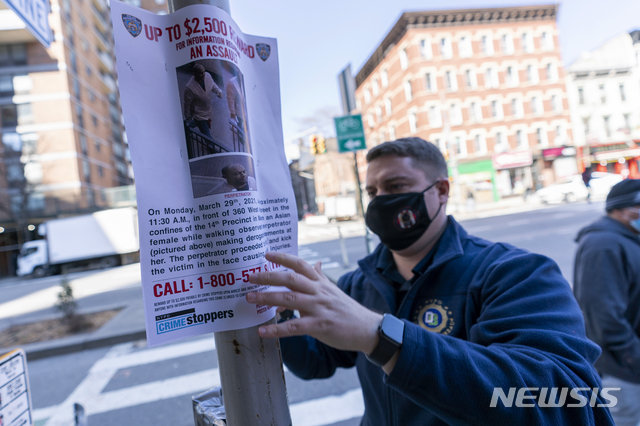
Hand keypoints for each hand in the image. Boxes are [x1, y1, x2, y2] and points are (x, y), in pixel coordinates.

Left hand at [246, 252, 381, 353]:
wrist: (367, 329)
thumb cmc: (347, 310)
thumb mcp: (333, 290)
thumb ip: (320, 277)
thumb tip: (314, 263)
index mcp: (320, 282)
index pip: (300, 264)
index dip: (283, 258)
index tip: (266, 254)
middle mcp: (318, 291)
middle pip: (290, 279)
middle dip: (268, 276)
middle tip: (249, 277)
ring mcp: (319, 308)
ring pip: (289, 299)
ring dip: (267, 298)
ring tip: (250, 298)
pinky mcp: (320, 326)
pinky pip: (295, 327)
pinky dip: (277, 329)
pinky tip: (263, 332)